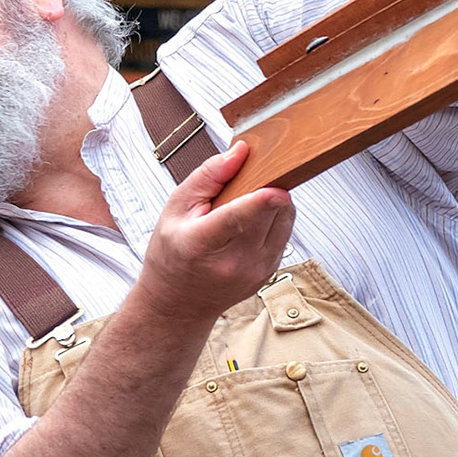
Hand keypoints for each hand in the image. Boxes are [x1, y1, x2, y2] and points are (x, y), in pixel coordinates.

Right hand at [135, 142, 294, 329]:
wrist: (179, 304)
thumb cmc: (172, 253)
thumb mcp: (174, 209)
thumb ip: (208, 177)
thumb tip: (240, 152)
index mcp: (202, 244)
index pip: (239, 220)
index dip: (262, 199)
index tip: (275, 180)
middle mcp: (235, 262)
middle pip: (271, 212)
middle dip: (268, 185)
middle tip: (251, 178)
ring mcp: (256, 270)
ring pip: (285, 219)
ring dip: (274, 201)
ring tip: (248, 201)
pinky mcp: (270, 271)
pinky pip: (285, 232)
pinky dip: (275, 218)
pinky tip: (253, 220)